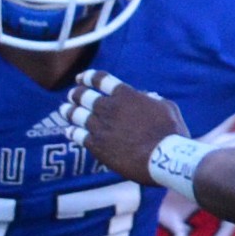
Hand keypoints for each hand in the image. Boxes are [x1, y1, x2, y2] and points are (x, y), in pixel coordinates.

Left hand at [60, 70, 188, 180]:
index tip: (82, 77)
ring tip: (63, 110)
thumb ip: (152, 99)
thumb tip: (146, 95)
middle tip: (71, 95)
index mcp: (125, 94)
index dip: (89, 77)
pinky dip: (72, 132)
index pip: (101, 79)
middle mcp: (109, 108)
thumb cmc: (171, 133)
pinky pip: (78, 136)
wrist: (163, 158)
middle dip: (76, 94)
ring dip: (69, 111)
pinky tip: (68, 131)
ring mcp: (100, 127)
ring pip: (77, 115)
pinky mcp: (96, 146)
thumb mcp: (166, 107)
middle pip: (84, 96)